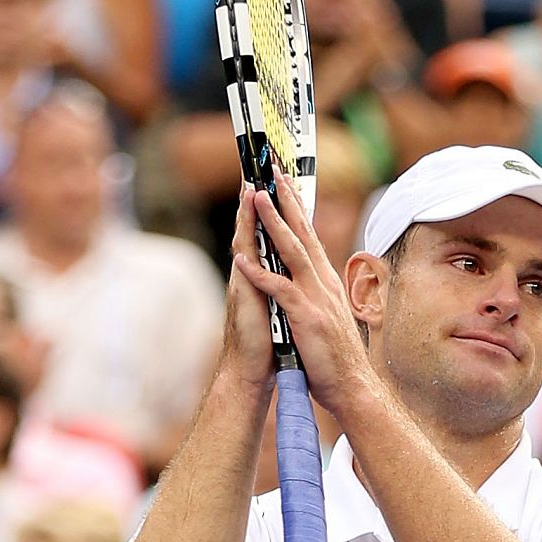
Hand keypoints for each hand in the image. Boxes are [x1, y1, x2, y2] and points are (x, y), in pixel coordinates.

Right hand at [221, 185, 275, 392]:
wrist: (253, 373)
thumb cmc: (271, 346)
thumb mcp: (286, 311)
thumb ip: (286, 291)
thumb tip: (297, 279)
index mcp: (270, 277)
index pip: (275, 237)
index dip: (279, 211)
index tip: (283, 184)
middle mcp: (255, 274)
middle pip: (258, 229)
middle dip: (262, 199)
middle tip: (264, 168)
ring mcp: (246, 281)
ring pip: (248, 237)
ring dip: (250, 210)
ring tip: (253, 182)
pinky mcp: (244, 293)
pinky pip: (245, 257)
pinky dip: (246, 235)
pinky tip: (246, 218)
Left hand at [232, 167, 376, 416]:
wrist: (352, 387)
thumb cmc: (336, 356)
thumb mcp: (326, 315)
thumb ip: (317, 293)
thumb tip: (311, 279)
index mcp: (325, 281)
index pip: (309, 235)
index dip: (296, 207)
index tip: (284, 181)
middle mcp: (323, 282)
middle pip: (302, 232)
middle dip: (286, 199)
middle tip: (271, 170)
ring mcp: (315, 298)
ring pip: (292, 252)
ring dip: (273, 223)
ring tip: (258, 198)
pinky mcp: (305, 318)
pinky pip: (280, 290)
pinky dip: (261, 274)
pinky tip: (243, 260)